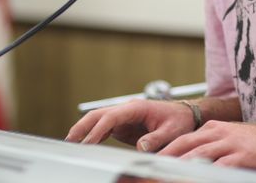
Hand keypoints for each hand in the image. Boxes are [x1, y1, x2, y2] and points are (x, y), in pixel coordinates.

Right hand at [65, 99, 194, 150]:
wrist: (185, 114)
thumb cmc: (179, 120)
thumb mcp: (172, 131)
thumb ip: (156, 139)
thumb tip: (141, 148)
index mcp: (136, 108)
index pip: (111, 117)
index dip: (98, 130)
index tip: (88, 142)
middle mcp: (127, 109)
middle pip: (98, 115)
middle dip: (82, 127)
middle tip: (69, 141)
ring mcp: (124, 116)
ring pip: (98, 120)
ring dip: (84, 130)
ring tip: (71, 143)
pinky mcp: (123, 124)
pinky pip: (104, 128)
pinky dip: (93, 135)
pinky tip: (85, 144)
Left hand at [157, 120, 255, 171]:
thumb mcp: (229, 139)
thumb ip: (210, 148)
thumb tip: (189, 162)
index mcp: (212, 128)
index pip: (181, 140)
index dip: (164, 153)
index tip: (149, 164)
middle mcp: (217, 133)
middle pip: (184, 147)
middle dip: (165, 161)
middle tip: (150, 172)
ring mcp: (229, 144)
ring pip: (197, 156)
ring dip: (180, 168)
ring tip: (165, 177)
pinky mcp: (241, 157)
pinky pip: (218, 168)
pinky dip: (205, 175)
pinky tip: (195, 179)